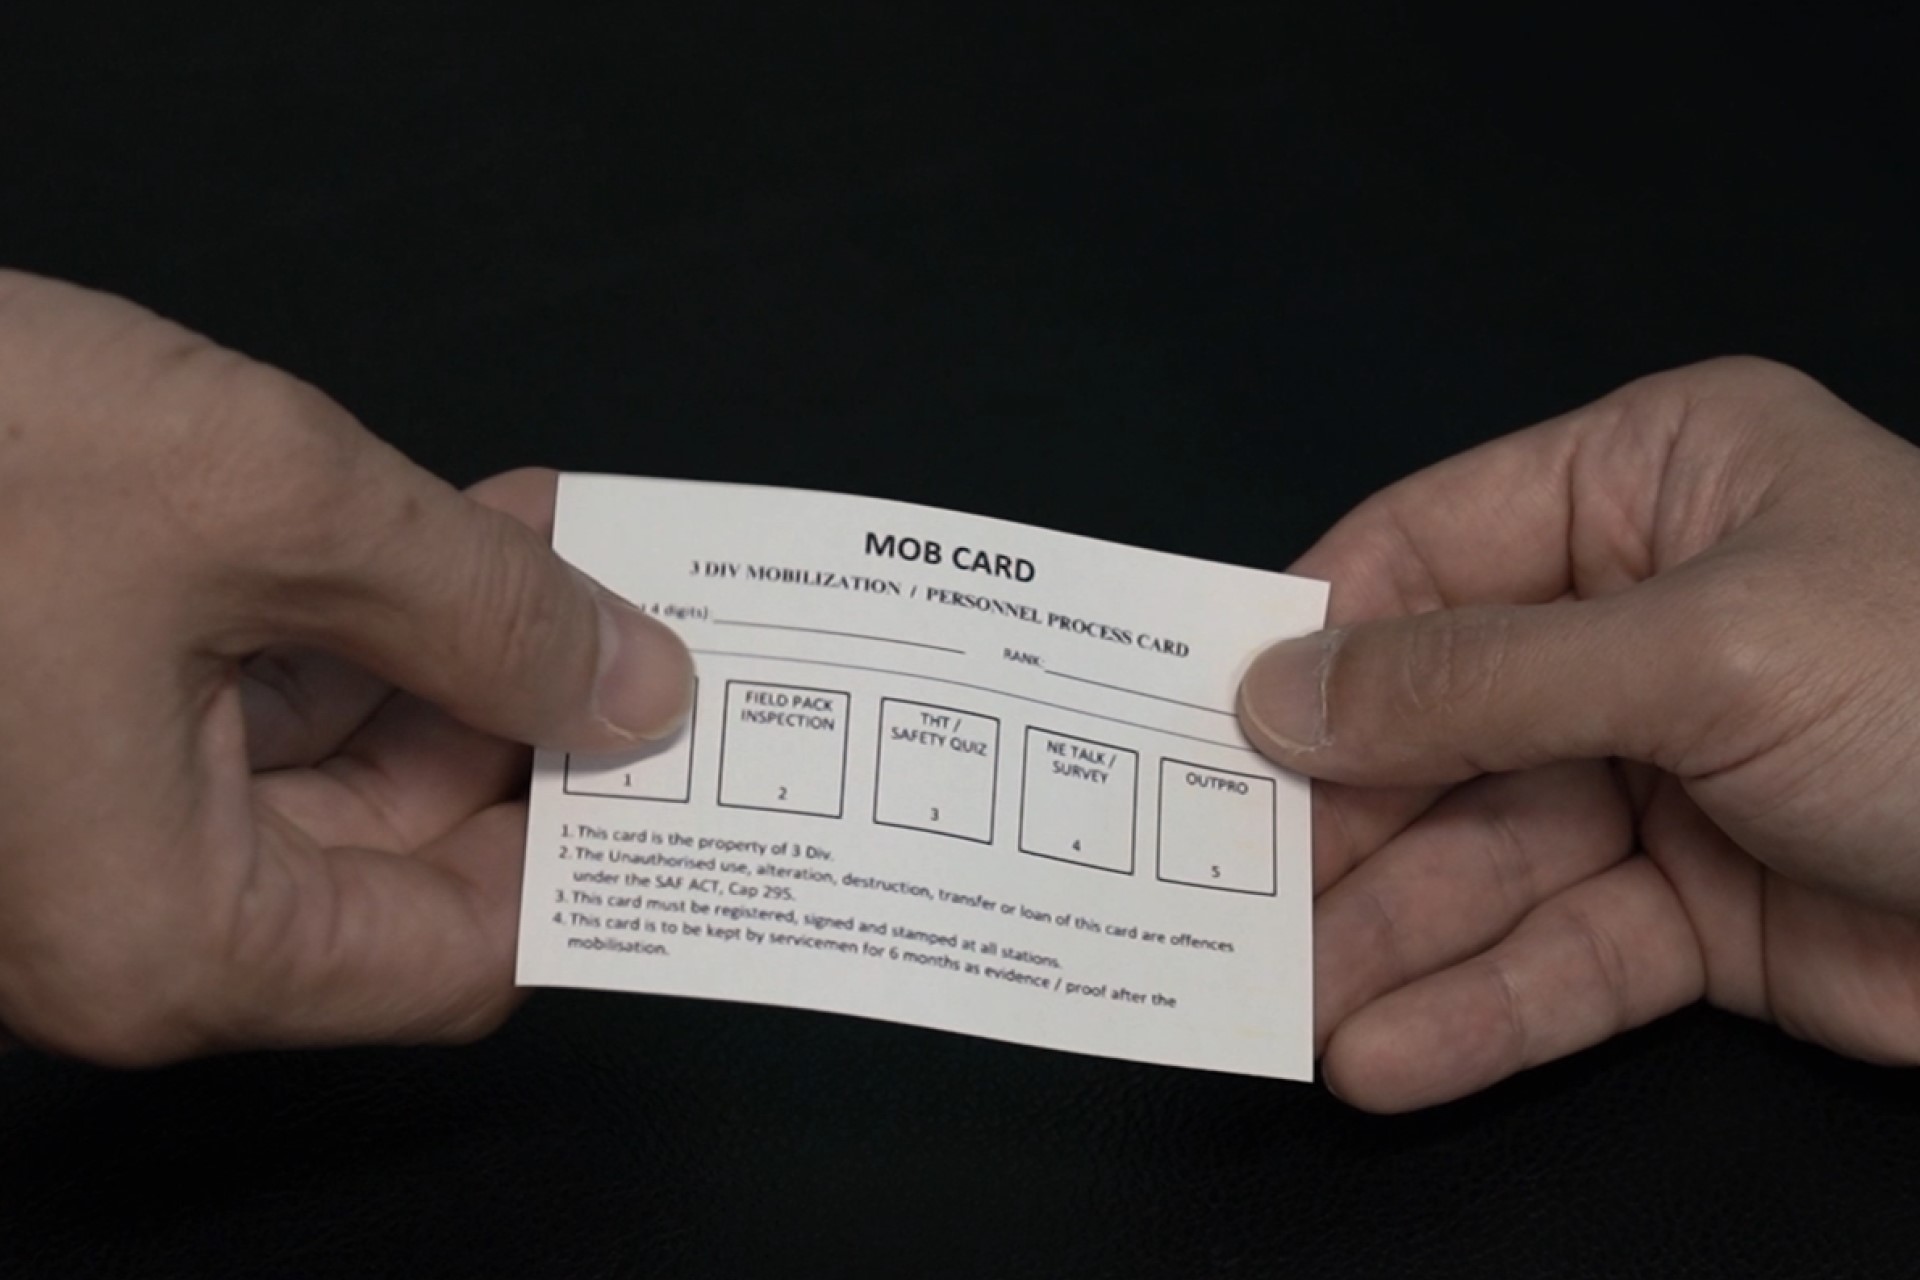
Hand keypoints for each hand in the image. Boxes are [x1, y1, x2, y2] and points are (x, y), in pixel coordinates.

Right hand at [0, 271, 691, 1062]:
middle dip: (535, 724)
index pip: (467, 954)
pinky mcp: (56, 739)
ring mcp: (86, 831)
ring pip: (340, 776)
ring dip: (458, 656)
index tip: (691, 757)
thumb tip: (637, 688)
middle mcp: (126, 922)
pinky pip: (252, 713)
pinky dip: (357, 631)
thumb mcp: (266, 503)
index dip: (595, 852)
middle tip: (650, 614)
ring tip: (566, 541)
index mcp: (176, 937)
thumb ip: (483, 609)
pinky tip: (446, 534)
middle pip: (413, 863)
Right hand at [1236, 357, 1919, 1111]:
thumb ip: (1472, 680)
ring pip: (1485, 856)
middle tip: (1212, 898)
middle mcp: (1638, 622)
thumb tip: (1273, 694)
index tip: (1193, 725)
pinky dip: (1476, 1007)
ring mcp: (1666, 774)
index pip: (1425, 551)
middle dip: (1335, 821)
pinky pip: (1562, 955)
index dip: (1308, 639)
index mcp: (1646, 490)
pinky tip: (1382, 1055)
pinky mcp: (1700, 914)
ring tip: (1273, 1008)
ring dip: (1384, 937)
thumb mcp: (1700, 651)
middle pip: (1437, 723)